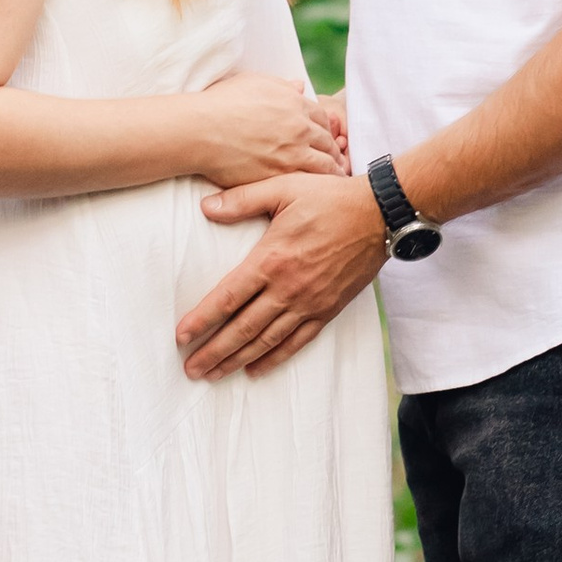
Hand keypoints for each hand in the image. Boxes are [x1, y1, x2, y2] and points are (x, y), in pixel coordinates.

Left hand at [176, 172, 386, 380]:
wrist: (380, 214)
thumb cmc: (330, 197)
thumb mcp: (283, 187)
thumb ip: (242, 199)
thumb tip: (205, 206)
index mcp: (272, 259)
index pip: (228, 297)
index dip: (203, 319)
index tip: (181, 336)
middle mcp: (288, 288)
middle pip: (243, 328)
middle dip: (214, 351)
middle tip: (190, 369)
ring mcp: (309, 303)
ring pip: (267, 341)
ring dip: (237, 360)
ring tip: (213, 374)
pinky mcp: (328, 310)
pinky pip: (297, 342)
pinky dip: (275, 359)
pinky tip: (255, 370)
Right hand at [188, 71, 344, 187]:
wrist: (200, 130)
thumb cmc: (220, 103)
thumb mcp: (253, 83)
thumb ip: (281, 86)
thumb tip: (300, 86)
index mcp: (293, 103)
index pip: (322, 118)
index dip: (325, 128)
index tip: (326, 137)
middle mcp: (298, 128)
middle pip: (327, 141)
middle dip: (335, 151)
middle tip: (339, 160)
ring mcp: (291, 153)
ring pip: (324, 164)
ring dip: (332, 171)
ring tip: (336, 179)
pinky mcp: (280, 175)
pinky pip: (307, 181)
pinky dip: (316, 185)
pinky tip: (317, 191)